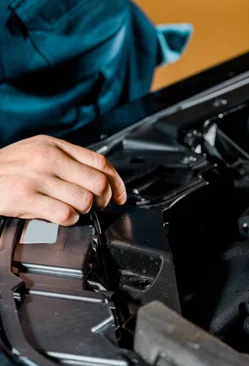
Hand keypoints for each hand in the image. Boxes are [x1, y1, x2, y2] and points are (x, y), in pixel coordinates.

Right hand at [0, 135, 126, 225]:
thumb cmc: (7, 168)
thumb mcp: (37, 151)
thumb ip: (67, 159)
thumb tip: (100, 175)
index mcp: (54, 145)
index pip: (100, 162)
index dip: (117, 182)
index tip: (120, 194)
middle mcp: (48, 158)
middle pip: (98, 182)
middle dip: (103, 199)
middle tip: (97, 205)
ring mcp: (37, 177)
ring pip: (85, 200)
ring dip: (84, 211)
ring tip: (74, 210)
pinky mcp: (26, 197)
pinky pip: (65, 214)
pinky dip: (69, 220)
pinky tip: (61, 217)